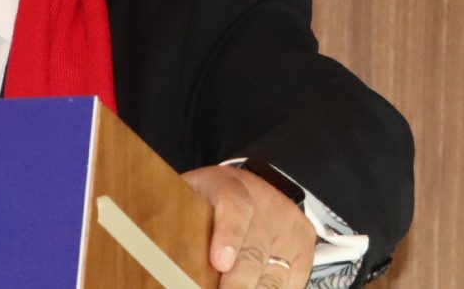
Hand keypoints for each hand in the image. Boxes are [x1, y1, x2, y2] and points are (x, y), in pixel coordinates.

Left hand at [181, 165, 314, 288]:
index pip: (234, 208)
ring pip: (273, 273)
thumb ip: (178, 221)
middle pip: (254, 252)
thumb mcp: (188, 198)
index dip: (228, 236)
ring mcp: (288, 224)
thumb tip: (159, 255)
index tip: (219, 263)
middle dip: (236, 284)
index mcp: (229, 186)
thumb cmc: (209, 200)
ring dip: (252, 288)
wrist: (248, 188)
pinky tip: (253, 288)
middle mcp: (265, 203)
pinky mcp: (303, 244)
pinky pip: (291, 280)